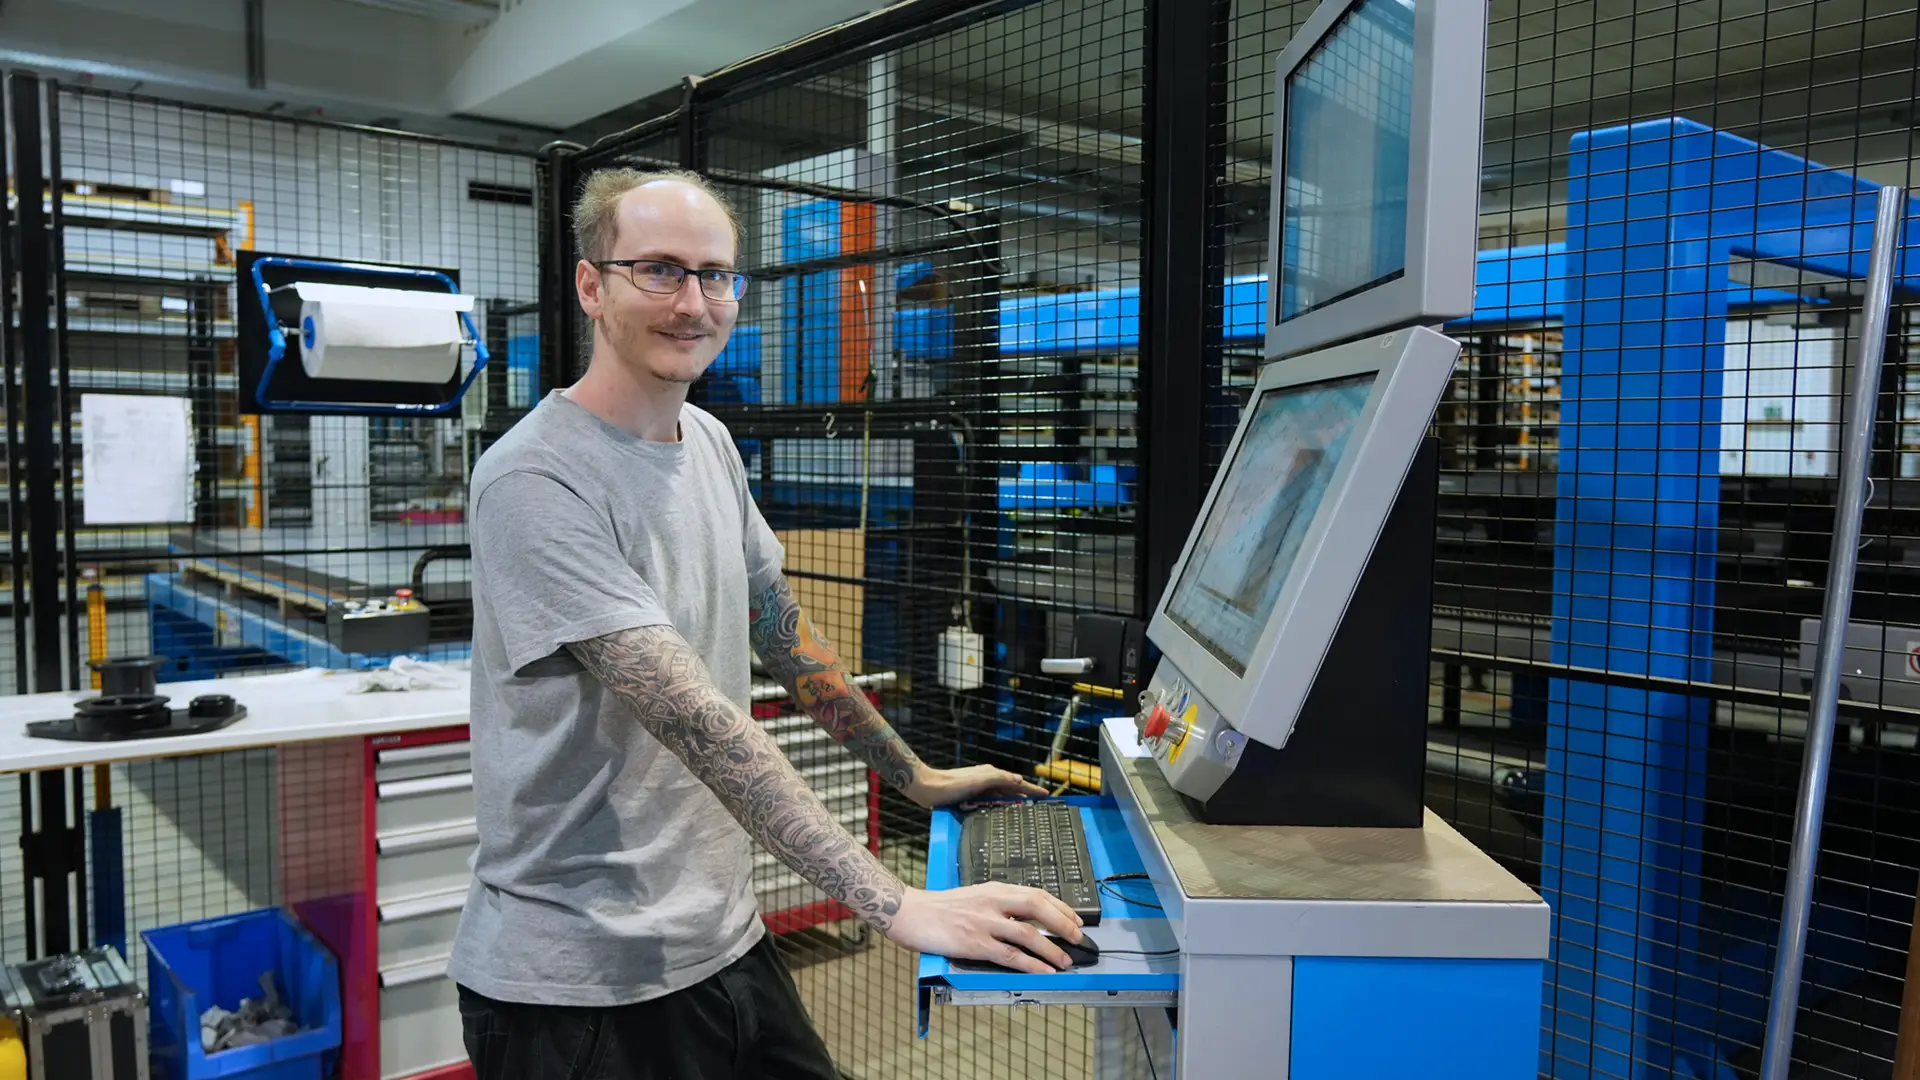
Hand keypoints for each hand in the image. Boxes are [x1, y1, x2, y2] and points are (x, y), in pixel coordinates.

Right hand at [884, 883, 1083, 973]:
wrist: (910, 913)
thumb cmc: (940, 907)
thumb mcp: (975, 896)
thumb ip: (999, 904)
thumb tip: (1026, 919)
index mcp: (995, 889)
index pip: (1036, 893)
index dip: (1061, 907)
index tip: (1075, 918)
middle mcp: (993, 902)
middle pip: (1038, 907)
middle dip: (1063, 924)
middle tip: (1078, 938)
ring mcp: (984, 923)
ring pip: (1028, 934)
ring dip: (1052, 949)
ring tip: (1065, 961)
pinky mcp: (975, 944)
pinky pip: (1010, 956)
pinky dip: (1031, 965)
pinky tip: (1043, 971)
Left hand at [905, 764, 1048, 808]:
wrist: (929, 788)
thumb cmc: (954, 785)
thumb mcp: (980, 780)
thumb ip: (1000, 779)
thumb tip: (1019, 780)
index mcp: (991, 773)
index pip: (1017, 782)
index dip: (1032, 789)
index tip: (1046, 795)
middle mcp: (986, 779)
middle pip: (1010, 787)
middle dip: (1024, 795)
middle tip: (1038, 805)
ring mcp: (978, 787)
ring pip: (1000, 795)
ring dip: (1012, 800)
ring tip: (1024, 810)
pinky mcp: (969, 795)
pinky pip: (990, 800)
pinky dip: (999, 805)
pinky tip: (999, 813)